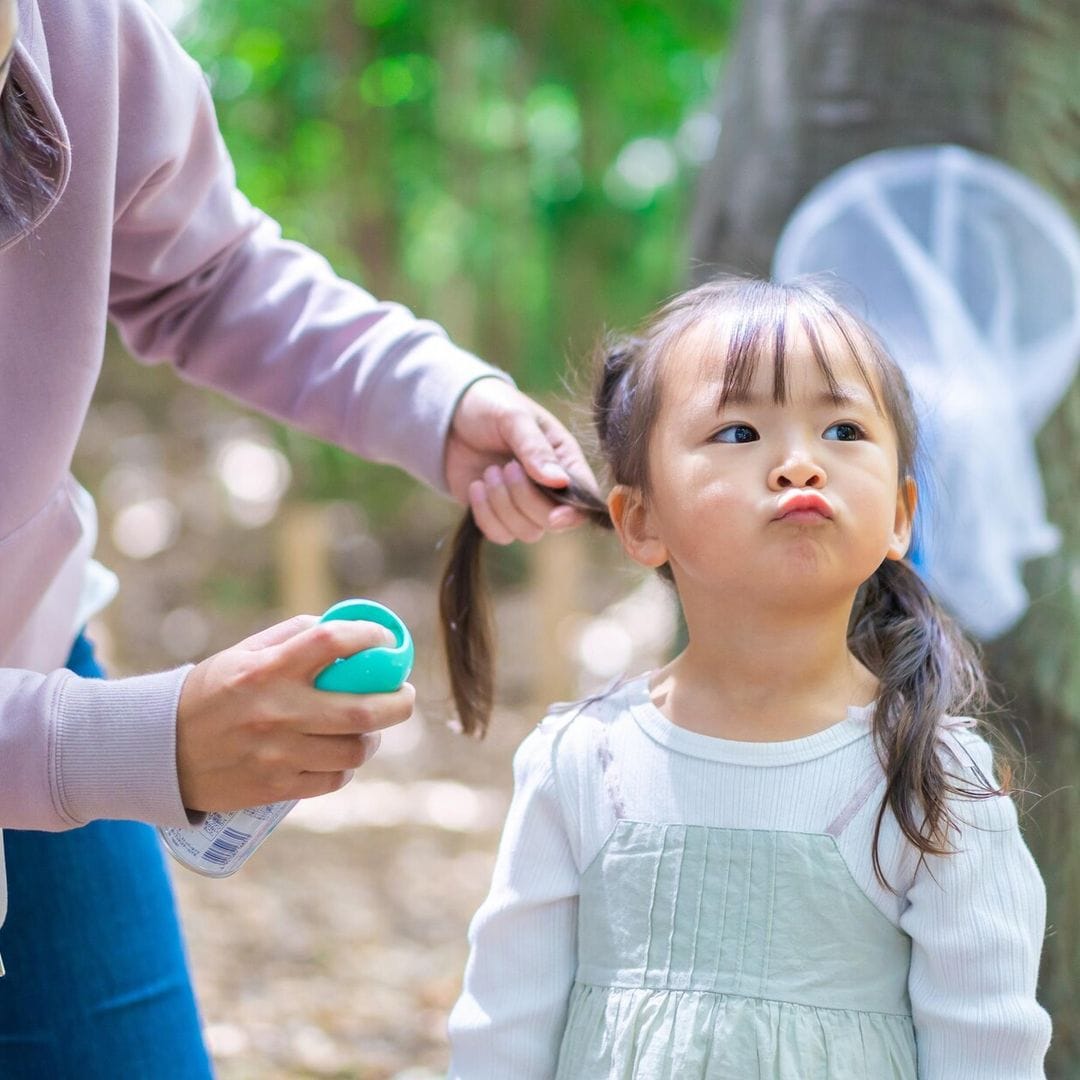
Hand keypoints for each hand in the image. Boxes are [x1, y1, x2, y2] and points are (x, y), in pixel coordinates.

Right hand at [175, 615, 414, 811]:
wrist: (157, 752)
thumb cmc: (208, 695)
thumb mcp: (241, 655)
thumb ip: (289, 638)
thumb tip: (337, 628)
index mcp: (268, 669)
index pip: (333, 642)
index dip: (370, 639)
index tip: (385, 644)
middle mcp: (277, 711)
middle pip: (363, 709)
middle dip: (398, 702)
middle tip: (404, 695)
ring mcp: (277, 754)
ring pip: (354, 749)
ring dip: (373, 738)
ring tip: (370, 729)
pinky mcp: (275, 788)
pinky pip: (333, 780)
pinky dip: (346, 766)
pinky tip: (342, 755)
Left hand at [445, 377, 598, 544]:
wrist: (451, 415)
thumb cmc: (491, 407)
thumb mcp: (514, 418)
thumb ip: (535, 448)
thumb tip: (560, 482)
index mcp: (565, 460)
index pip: (585, 498)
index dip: (574, 513)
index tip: (554, 515)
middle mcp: (551, 488)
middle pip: (552, 520)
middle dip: (525, 498)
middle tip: (505, 467)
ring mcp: (524, 504)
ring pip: (527, 532)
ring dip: (502, 505)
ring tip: (489, 471)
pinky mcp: (497, 515)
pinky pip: (500, 535)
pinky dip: (485, 515)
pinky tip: (476, 486)